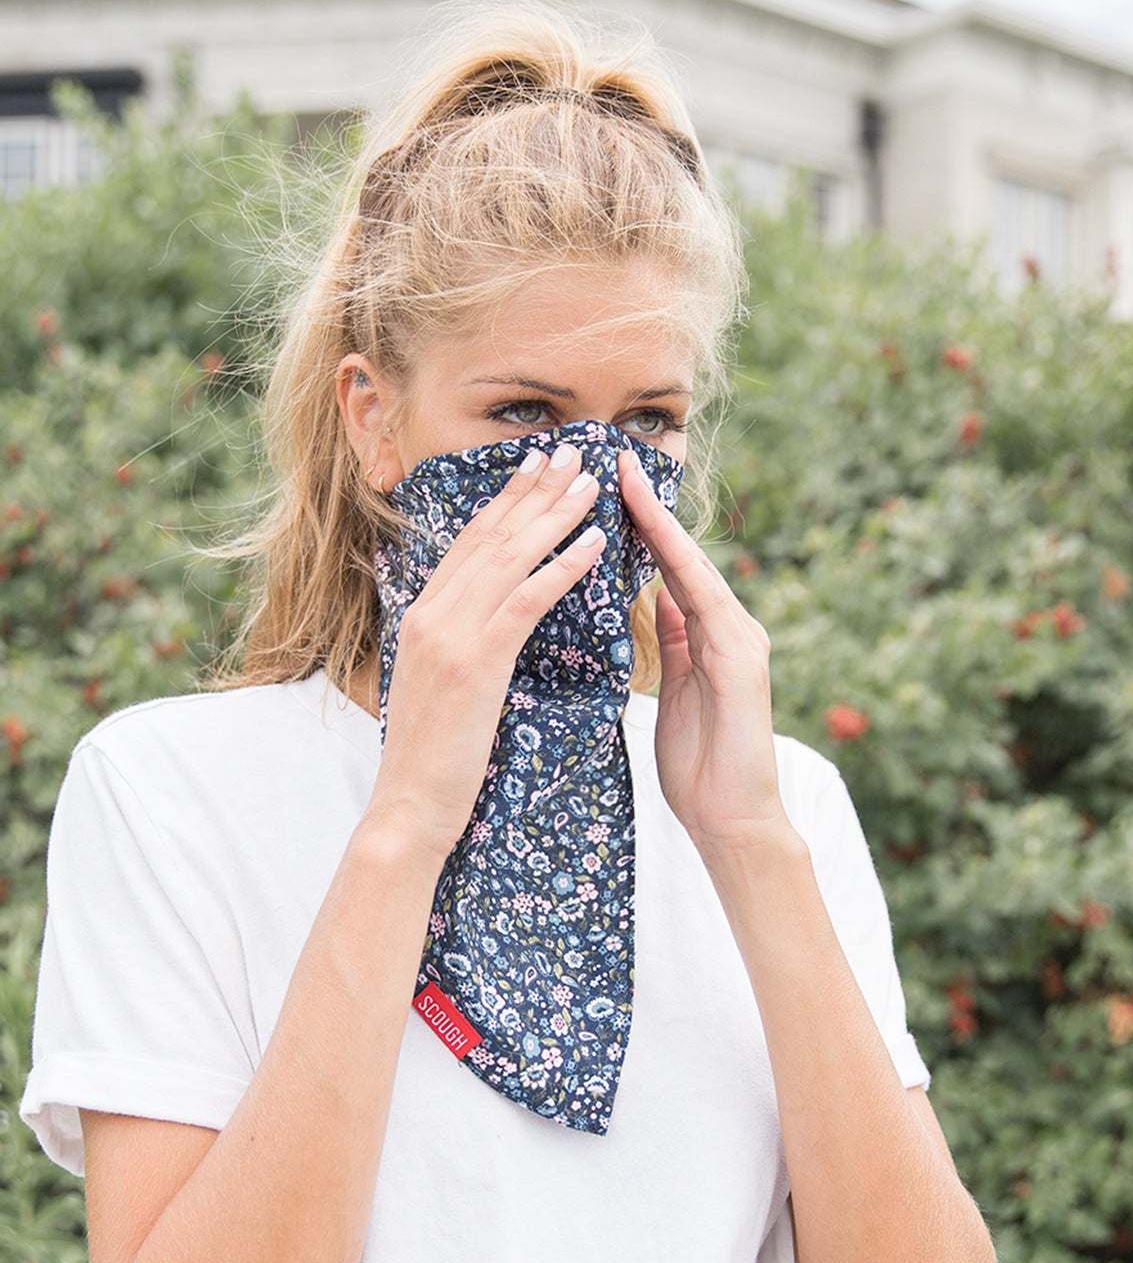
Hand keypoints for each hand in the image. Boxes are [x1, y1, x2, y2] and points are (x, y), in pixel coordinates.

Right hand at [368, 443, 603, 860]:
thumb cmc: (431, 761)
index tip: (534, 470)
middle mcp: (430, 614)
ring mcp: (449, 635)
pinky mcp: (475, 662)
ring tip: (590, 485)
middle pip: (490, 537)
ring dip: (554, 516)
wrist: (409, 808)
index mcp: (421, 617)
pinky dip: (562, 567)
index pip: (469, 545)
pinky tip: (592, 546)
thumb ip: (454, 648)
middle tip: (569, 454)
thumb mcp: (436, 689)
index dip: (504, 503)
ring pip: (509, 558)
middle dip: (532, 492)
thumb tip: (476, 627)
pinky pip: (525, 602)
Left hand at [617, 449, 790, 860]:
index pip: (665, 568)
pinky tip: (658, 539)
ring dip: (660, 523)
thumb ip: (670, 644)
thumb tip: (654, 599)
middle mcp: (729, 627)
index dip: (636, 526)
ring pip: (694, 566)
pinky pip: (706, 602)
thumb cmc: (699, 767)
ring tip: (628, 480)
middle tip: (612, 457)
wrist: (732, 820)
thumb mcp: (673, 692)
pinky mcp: (742, 660)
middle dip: (646, 507)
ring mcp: (740, 639)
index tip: (603, 487)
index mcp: (706, 636)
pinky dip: (681, 567)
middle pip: (680, 554)